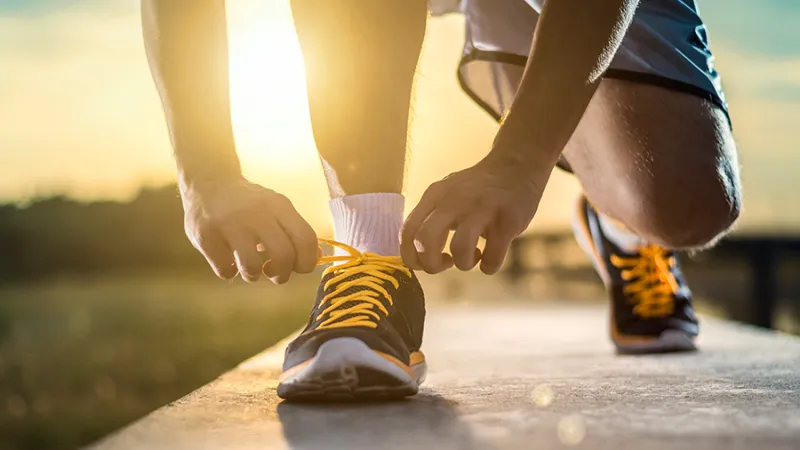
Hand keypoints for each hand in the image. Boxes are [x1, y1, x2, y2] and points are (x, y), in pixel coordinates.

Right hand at [180, 178, 317, 282]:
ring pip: (252, 267)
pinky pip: (224, 269)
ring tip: (250, 268)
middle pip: (284, 256)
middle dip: (282, 275)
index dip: (307, 262)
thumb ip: (296, 232)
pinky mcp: (206, 236)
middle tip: (273, 273)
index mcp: (280, 206)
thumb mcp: (277, 209)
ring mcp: (230, 224)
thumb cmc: (249, 203)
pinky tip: (228, 260)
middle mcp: (257, 214)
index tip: (298, 268)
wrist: (208, 181)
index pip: (306, 239)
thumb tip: (317, 258)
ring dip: (254, 275)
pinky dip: (229, 271)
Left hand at [401, 157, 547, 273]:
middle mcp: (454, 200)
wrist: (516, 167)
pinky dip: (488, 266)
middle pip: (425, 241)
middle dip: (432, 264)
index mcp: (435, 196)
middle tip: (446, 264)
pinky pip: (492, 258)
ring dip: (464, 264)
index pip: (408, 232)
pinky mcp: (507, 222)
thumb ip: (430, 219)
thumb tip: (417, 257)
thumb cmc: (477, 190)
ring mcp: (482, 210)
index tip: (424, 263)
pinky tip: (490, 257)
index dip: (411, 257)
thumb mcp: (446, 195)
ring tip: (472, 257)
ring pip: (459, 250)